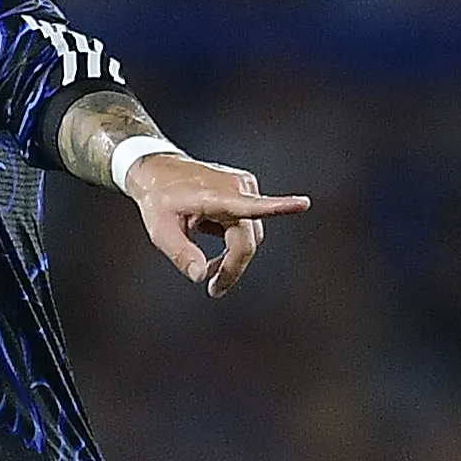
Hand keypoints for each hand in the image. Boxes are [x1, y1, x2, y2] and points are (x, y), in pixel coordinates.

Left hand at [129, 153, 309, 296]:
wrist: (157, 170)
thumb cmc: (157, 200)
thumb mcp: (160, 231)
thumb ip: (181, 254)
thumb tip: (200, 276)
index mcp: (216, 196)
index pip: (250, 206)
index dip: (279, 207)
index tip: (303, 204)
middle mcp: (237, 188)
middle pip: (247, 240)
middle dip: (233, 267)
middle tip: (214, 290)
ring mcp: (245, 186)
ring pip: (250, 235)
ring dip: (233, 256)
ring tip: (208, 269)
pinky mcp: (246, 188)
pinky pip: (248, 224)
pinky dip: (233, 242)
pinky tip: (211, 244)